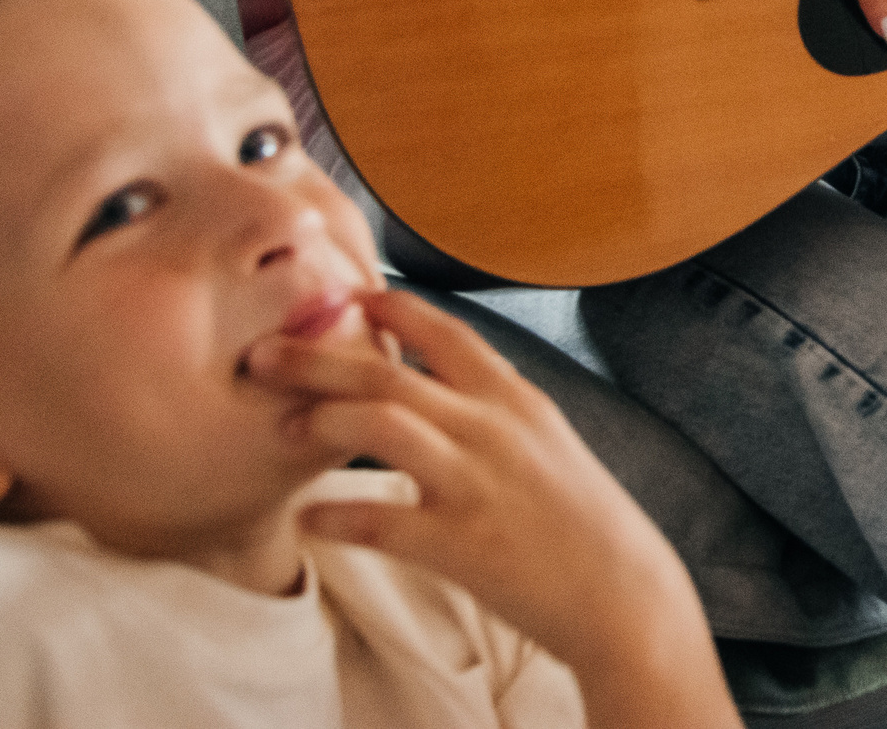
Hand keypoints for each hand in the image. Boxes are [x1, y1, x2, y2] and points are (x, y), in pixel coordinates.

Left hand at [247, 290, 736, 725]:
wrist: (624, 590)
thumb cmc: (581, 518)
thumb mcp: (546, 441)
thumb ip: (495, 410)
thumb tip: (440, 390)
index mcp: (516, 399)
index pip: (446, 331)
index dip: (390, 307)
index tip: (346, 296)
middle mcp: (494, 428)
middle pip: (390, 374)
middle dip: (317, 359)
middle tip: (262, 355)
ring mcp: (476, 484)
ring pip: (384, 426)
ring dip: (323, 422)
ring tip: (285, 429)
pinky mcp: (462, 544)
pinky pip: (382, 522)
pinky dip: (338, 516)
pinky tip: (308, 519)